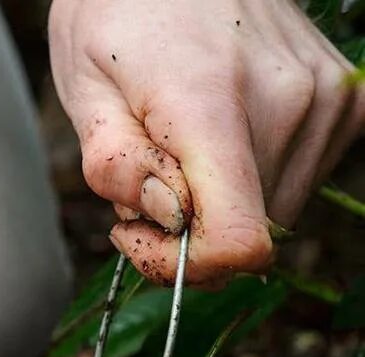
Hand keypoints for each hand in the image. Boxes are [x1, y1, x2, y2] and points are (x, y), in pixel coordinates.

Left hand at [49, 0, 364, 285]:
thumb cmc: (118, 13)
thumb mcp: (84, 87)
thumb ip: (115, 162)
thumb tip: (169, 217)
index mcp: (212, 102)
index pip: (237, 238)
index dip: (186, 264)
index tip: (139, 235)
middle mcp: (288, 102)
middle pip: (249, 233)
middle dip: (188, 229)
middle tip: (144, 181)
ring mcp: (325, 98)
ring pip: (272, 211)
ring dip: (219, 204)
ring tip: (178, 149)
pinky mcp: (342, 98)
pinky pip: (294, 180)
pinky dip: (252, 181)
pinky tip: (220, 138)